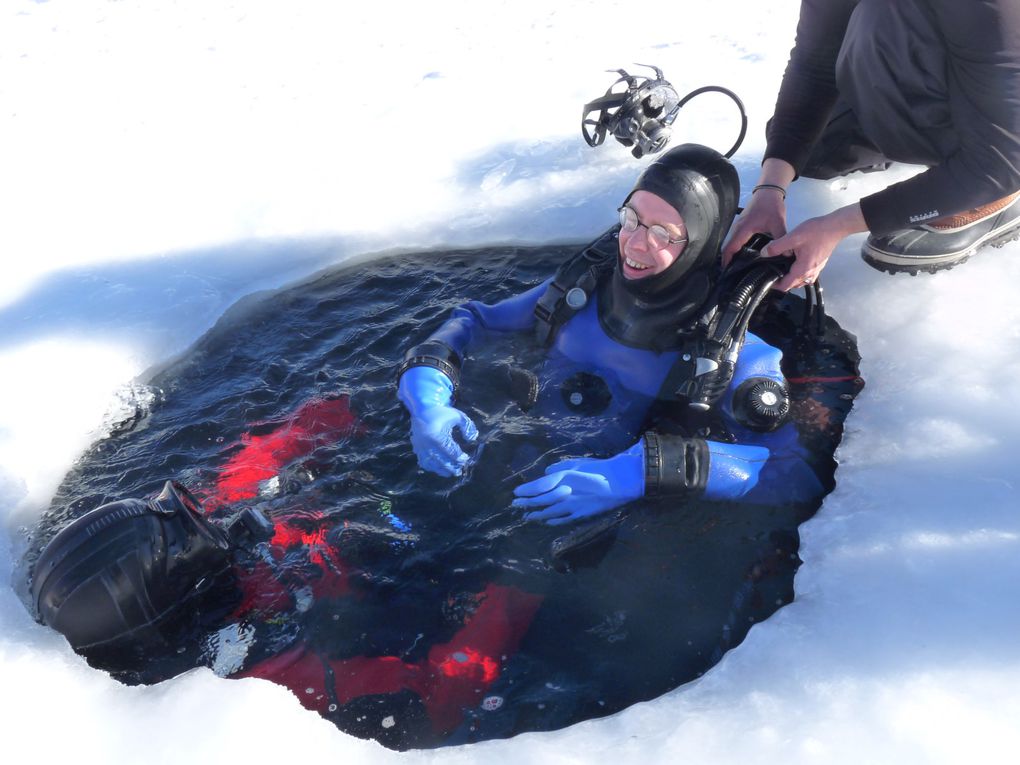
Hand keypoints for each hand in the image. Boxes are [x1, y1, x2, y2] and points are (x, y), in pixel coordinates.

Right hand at [409, 405, 477, 476]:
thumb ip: (467, 426)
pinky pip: (423, 461)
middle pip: (440, 460)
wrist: (422, 408)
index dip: (459, 457)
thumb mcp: (457, 416)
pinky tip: (438, 468)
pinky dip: (431, 467)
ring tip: (450, 473)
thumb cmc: (442, 412)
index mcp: (436, 436)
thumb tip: (473, 438)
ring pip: (431, 463)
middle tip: (459, 471)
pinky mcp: (416, 447)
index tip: (466, 459)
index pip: (450, 451)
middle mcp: (427, 443)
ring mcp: (420, 447)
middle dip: (451, 467)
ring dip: (441, 470)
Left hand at [512, 442, 643, 524]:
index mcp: (562, 479)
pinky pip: (562, 520)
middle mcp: (563, 494)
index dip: (525, 491)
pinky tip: (546, 522)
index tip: (515, 493)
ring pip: (549, 513)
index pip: (538, 487)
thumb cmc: (599, 469)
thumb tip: (545, 473)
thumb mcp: (576, 463)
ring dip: (536, 514)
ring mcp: (572, 507)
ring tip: (526, 516)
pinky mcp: (580, 515)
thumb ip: (558, 469)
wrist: (619, 483)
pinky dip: (552, 521)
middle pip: (540, 501)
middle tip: (514, 505)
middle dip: (526, 503)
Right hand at [722, 157, 794, 266]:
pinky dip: (734, 249)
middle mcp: (737, 229)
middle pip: (727, 248)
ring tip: (736, 269)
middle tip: (732, 275)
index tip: (727, 273)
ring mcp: (737, 227)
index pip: (730, 248)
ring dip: (730, 255)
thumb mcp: (778, 223)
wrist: (768, 191)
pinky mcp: (740, 226)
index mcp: (743, 229)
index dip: (727, 261)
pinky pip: (734, 240)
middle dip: (727, 261)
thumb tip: (787, 255)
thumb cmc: (771, 206)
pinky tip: (742, 256)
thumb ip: (781, 238)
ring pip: (730, 244)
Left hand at [764, 203, 866, 291]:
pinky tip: (794, 263)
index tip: (767, 279)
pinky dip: (798, 273)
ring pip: (800, 280)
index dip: (774, 285)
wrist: (835, 226)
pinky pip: (807, 274)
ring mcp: (817, 269)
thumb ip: (777, 247)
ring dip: (790, 278)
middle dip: (782, 282)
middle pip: (793, 285)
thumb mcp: (793, 237)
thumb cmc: (817, 231)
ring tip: (781, 268)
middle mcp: (811, 273)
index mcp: (803, 269)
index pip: (786, 286)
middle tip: (772, 273)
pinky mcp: (819, 264)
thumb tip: (764, 254)